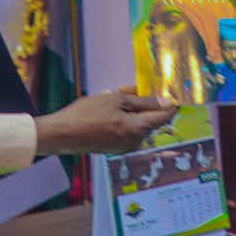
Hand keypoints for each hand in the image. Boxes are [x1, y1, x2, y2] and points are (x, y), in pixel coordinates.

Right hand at [34, 91, 178, 153]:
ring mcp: (125, 146)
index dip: (170, 103)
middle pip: (149, 118)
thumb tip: (167, 102)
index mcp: (138, 129)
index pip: (164, 116)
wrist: (62, 134)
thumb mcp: (117, 100)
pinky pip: (126, 129)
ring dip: (129, 108)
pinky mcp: (115, 147)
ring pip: (136, 122)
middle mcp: (135, 141)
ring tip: (109, 96)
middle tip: (124, 88)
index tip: (173, 93)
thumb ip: (144, 101)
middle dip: (141, 102)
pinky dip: (121, 118)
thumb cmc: (88, 114)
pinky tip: (105, 109)